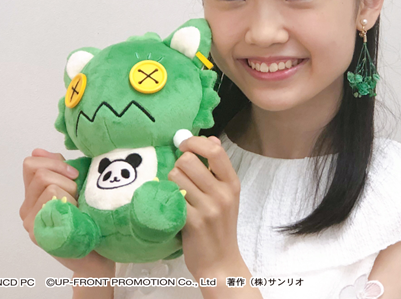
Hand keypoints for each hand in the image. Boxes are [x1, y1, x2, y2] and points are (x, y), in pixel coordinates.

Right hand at [19, 148, 114, 276]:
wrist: (95, 256)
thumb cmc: (87, 220)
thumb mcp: (74, 188)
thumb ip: (58, 170)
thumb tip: (38, 150)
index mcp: (32, 196)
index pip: (30, 164)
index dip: (54, 162)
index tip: (74, 173)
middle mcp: (26, 209)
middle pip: (41, 174)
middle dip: (67, 179)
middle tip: (78, 195)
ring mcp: (31, 223)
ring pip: (50, 187)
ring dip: (72, 193)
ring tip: (78, 208)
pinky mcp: (39, 234)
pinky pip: (54, 203)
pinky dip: (71, 204)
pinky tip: (77, 216)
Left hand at [168, 136, 242, 277]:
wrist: (220, 262)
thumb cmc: (220, 227)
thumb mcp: (227, 195)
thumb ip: (217, 168)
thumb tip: (211, 138)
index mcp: (232, 183)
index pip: (214, 150)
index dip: (194, 142)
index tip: (183, 145)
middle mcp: (223, 193)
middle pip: (189, 160)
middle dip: (178, 165)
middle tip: (180, 178)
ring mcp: (208, 208)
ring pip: (176, 177)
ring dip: (171, 183)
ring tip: (178, 195)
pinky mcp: (192, 222)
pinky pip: (172, 197)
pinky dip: (168, 199)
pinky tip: (174, 208)